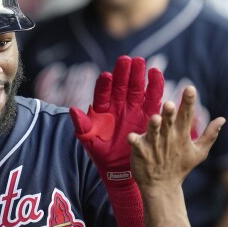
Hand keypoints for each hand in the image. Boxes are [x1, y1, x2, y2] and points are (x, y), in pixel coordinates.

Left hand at [69, 55, 163, 181]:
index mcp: (102, 108)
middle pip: (121, 85)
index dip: (104, 85)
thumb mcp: (88, 140)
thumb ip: (81, 125)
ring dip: (138, 75)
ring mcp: (133, 108)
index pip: (102, 93)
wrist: (118, 167)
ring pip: (136, 88)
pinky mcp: (148, 114)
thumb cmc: (100, 152)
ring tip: (140, 62)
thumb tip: (72, 110)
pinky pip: (152, 98)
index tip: (106, 76)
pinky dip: (155, 86)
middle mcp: (118, 104)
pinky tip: (156, 73)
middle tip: (126, 59)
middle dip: (123, 72)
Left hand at [127, 86, 223, 226]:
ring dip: (154, 126)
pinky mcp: (141, 153)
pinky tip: (130, 137)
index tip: (189, 88)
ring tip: (156, 118)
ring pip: (154, 132)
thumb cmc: (179, 167)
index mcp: (182, 136)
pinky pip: (137, 145)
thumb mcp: (199, 152)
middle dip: (170, 113)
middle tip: (170, 104)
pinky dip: (134, 141)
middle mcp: (168, 138)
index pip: (187, 115)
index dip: (188, 102)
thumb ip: (210, 135)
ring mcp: (154, 146)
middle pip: (170, 122)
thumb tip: (222, 118)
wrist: (162, 187)